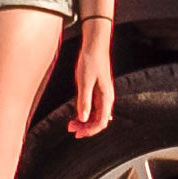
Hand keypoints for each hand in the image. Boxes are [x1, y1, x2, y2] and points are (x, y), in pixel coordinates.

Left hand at [65, 20, 115, 137]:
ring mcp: (102, 94)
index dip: (90, 130)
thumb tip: (83, 119)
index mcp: (106, 97)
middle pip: (99, 120)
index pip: (101, 122)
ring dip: (84, 121)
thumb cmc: (91, 61)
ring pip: (95, 114)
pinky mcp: (97, 90)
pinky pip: (93, 107)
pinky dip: (85, 113)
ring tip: (71, 123)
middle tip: (71, 129)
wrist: (94, 45)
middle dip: (85, 127)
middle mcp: (106, 98)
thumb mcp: (84, 82)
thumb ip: (84, 101)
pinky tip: (76, 115)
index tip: (77, 133)